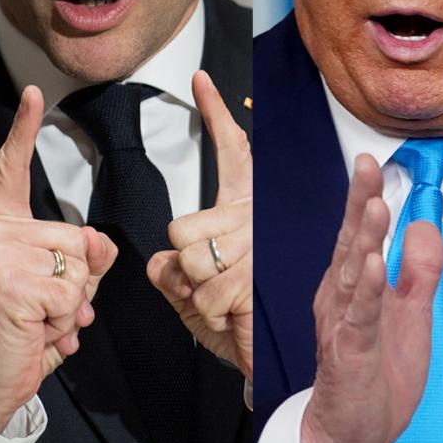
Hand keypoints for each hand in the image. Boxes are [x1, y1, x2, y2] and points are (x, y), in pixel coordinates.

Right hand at [0, 85, 117, 431]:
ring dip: (71, 305)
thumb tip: (99, 245)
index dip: (25, 129)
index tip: (34, 94)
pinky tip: (34, 328)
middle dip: (78, 282)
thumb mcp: (56, 287)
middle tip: (44, 307)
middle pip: (76, 237)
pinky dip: (63, 321)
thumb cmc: (16, 330)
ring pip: (78, 267)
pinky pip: (69, 293)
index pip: (13, 169)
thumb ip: (82, 258)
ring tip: (38, 319)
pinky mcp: (6, 281)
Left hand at [147, 71, 252, 378]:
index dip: (215, 113)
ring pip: (186, 258)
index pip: (231, 152)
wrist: (280, 365)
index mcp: (242, 213)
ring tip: (225, 301)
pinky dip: (204, 311)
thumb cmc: (238, 323)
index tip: (199, 78)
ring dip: (194, 291)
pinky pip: (198, 291)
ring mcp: (257, 249)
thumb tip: (162, 257)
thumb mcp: (192, 292)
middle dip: (182, 264)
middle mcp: (254, 223)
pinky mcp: (255, 278)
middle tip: (213, 284)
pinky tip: (231, 315)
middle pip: (180, 226)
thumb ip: (171, 269)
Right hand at [299, 156, 442, 442]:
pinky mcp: (349, 350)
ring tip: (374, 205)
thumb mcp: (409, 316)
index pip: (358, 234)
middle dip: (358, 202)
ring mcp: (342, 323)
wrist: (349, 429)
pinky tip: (373, 265)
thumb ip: (418, 272)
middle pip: (349, 242)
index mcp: (351, 287)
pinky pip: (358, 316)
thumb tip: (423, 227)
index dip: (363, 197)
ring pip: (352, 274)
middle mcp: (340, 298)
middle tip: (366, 167)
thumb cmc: (372, 375)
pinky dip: (365, 289)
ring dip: (362, 238)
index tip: (369, 163)